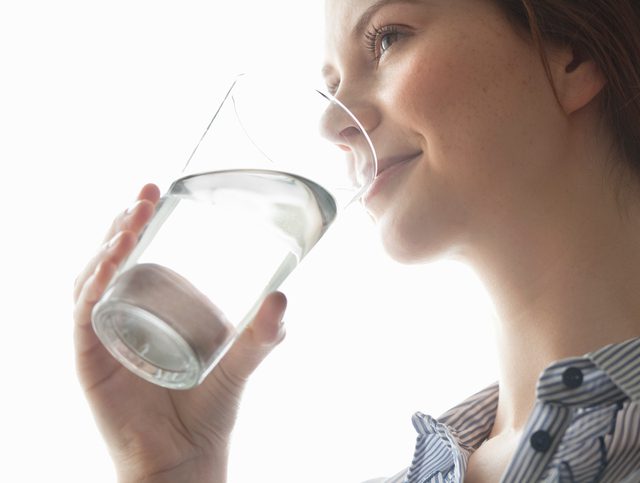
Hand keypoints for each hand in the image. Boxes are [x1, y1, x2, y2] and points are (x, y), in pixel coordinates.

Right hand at [73, 184, 286, 481]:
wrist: (188, 454)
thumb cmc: (210, 405)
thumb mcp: (244, 359)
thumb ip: (265, 332)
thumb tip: (283, 295)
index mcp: (153, 306)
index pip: (139, 254)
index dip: (143, 221)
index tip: (159, 191)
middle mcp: (124, 314)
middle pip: (113, 258)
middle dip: (126, 221)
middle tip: (147, 195)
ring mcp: (105, 334)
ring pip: (93, 277)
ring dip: (109, 244)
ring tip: (132, 219)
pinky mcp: (91, 358)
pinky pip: (84, 314)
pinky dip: (93, 284)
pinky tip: (111, 261)